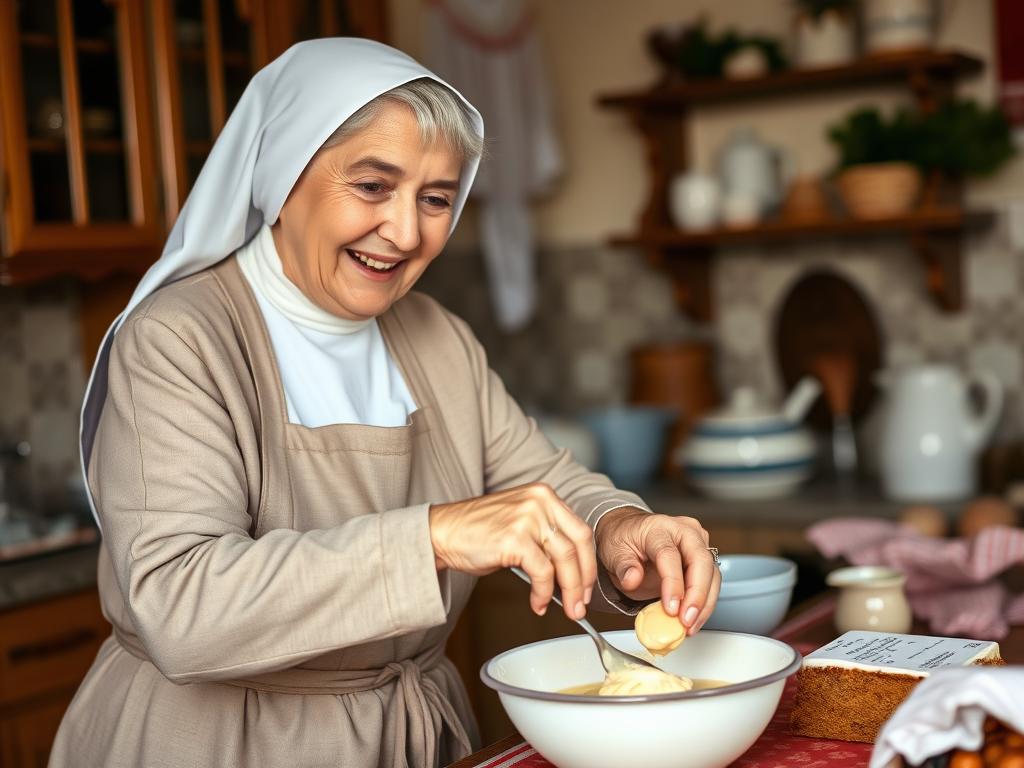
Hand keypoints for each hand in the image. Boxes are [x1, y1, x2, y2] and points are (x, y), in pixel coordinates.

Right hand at [429, 483, 596, 621]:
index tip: (587, 585)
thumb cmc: (477, 531)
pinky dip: (544, 593)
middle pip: (579, 544)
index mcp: (544, 494)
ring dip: (569, 591)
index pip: (580, 530)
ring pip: (564, 560)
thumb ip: (546, 535)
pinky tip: (537, 603)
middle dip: (584, 579)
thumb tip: (572, 572)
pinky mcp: (515, 538)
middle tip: (582, 603)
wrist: (442, 531)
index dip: (588, 562)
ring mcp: (528, 518)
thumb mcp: (520, 520)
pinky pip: (542, 573)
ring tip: (566, 609)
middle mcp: (540, 501)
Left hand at [595, 507, 720, 634]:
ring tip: (689, 626)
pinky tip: (693, 620)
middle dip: (697, 595)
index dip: (673, 583)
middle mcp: (683, 531)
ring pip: (712, 573)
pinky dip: (704, 604)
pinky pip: (711, 582)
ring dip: (704, 604)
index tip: (671, 608)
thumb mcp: (614, 551)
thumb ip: (623, 566)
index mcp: (658, 527)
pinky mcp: (704, 558)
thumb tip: (632, 580)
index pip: (670, 554)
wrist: (629, 532)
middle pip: (701, 561)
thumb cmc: (624, 540)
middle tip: (686, 620)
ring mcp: (697, 543)